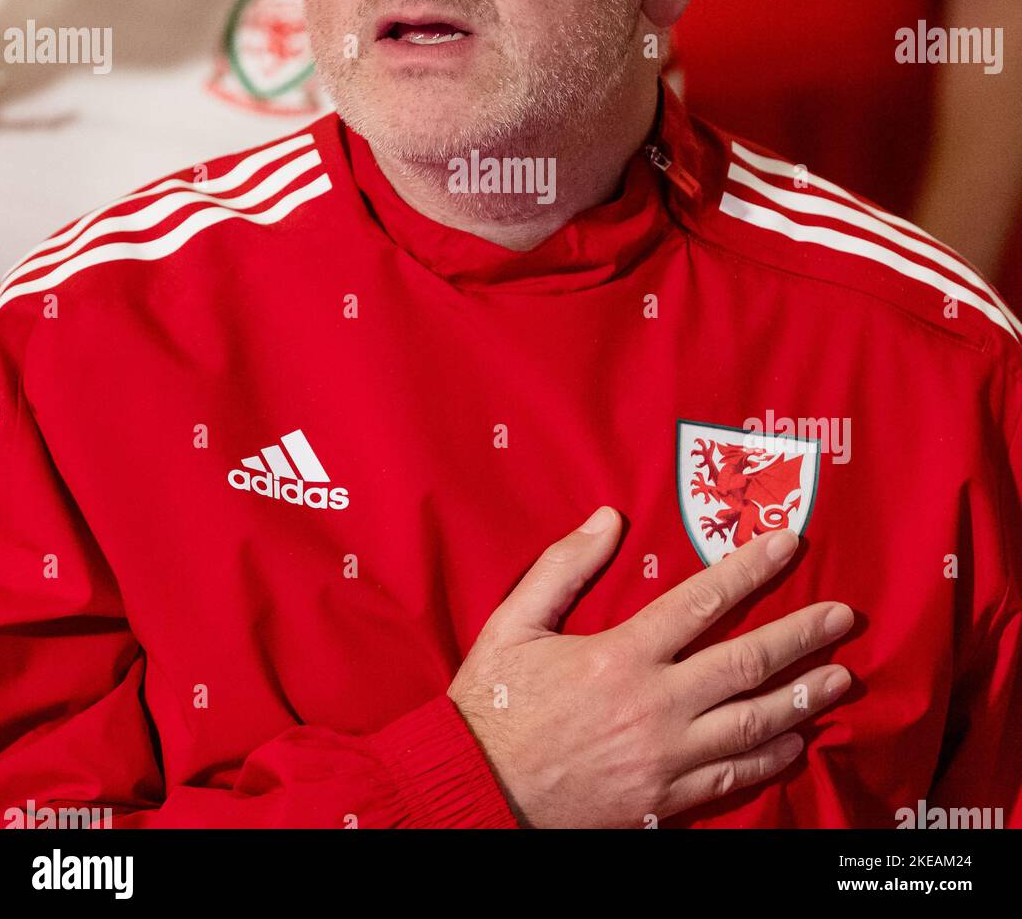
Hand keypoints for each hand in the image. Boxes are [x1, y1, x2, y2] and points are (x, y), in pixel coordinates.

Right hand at [448, 509, 853, 827]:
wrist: (476, 795)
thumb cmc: (492, 707)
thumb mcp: (513, 624)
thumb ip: (563, 567)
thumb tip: (607, 518)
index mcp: (621, 656)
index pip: (704, 599)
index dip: (752, 568)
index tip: (789, 544)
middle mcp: (655, 706)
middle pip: (747, 663)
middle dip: (802, 636)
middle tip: (843, 618)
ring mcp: (666, 759)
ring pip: (752, 723)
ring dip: (803, 698)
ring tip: (840, 678)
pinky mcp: (663, 802)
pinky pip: (731, 778)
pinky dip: (769, 758)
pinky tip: (795, 742)